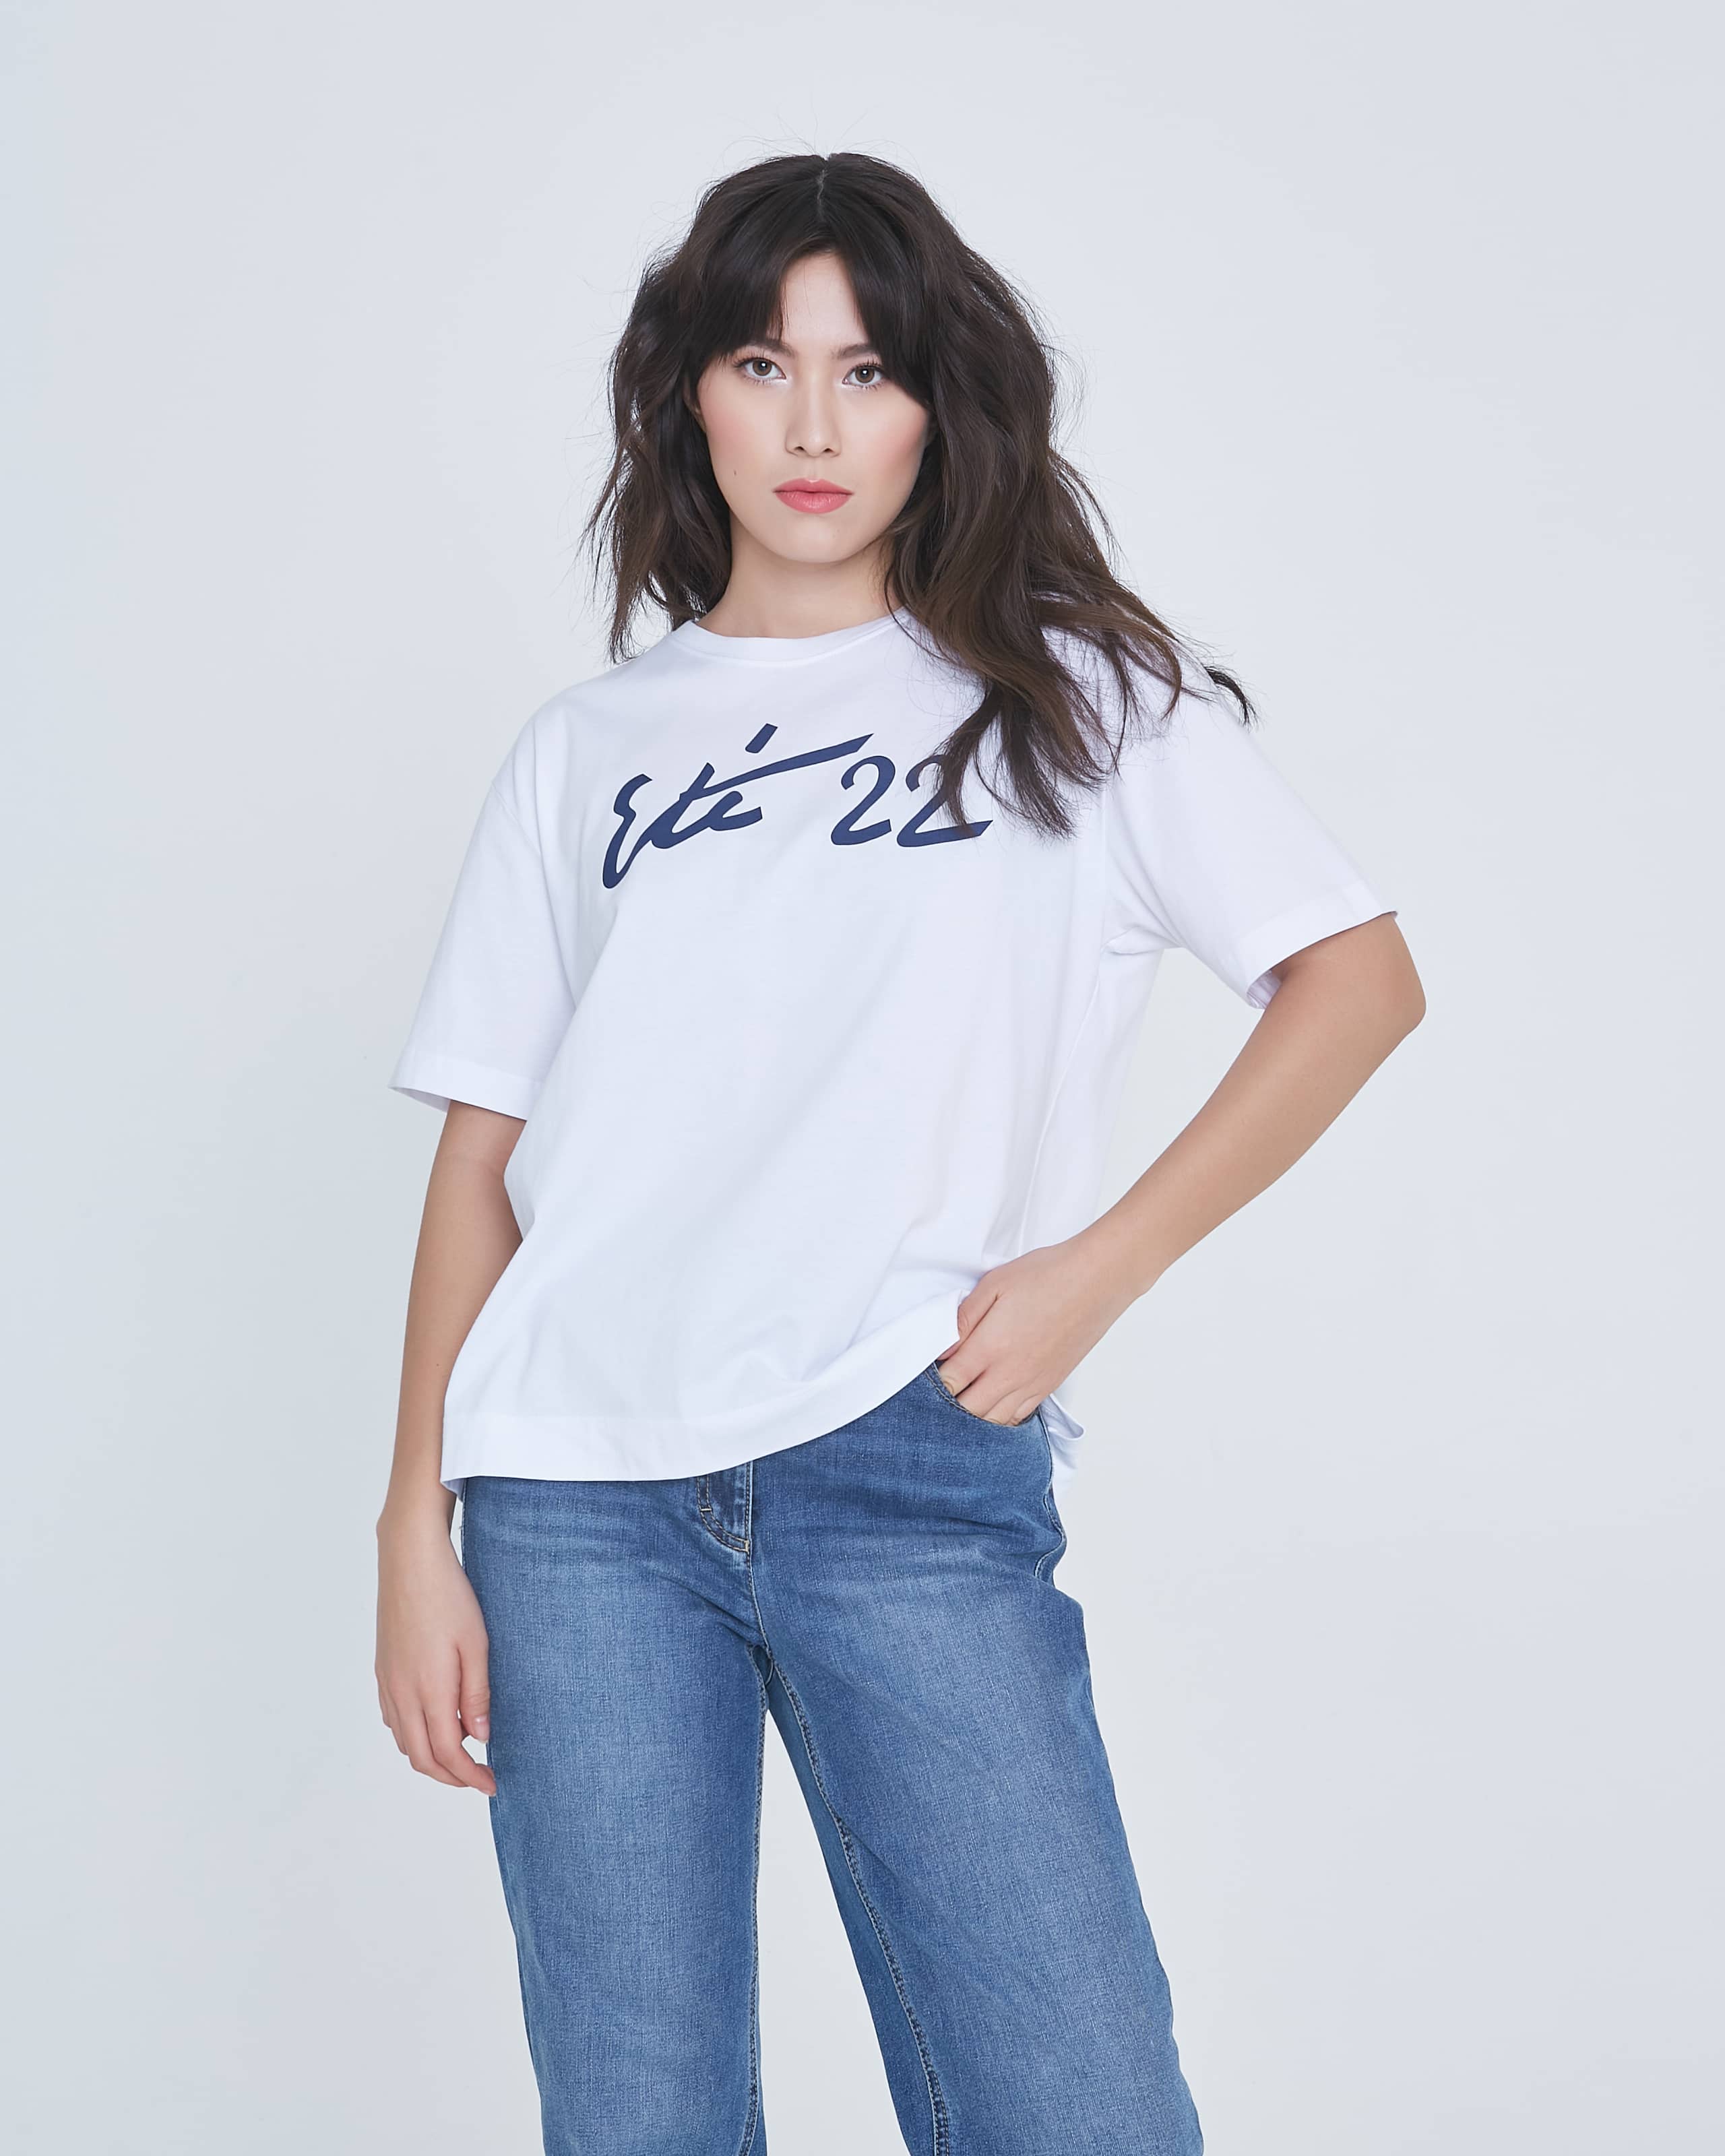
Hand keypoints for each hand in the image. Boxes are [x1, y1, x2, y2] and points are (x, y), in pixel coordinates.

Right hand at [375, 1514, 496, 1795]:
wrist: (409, 1560)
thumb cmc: (450, 1597)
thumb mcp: (476, 1645)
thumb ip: (476, 1696)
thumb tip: (479, 1738)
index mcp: (428, 1691)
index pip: (448, 1754)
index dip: (470, 1776)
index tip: (492, 1785)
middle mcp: (401, 1693)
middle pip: (421, 1757)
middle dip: (450, 1777)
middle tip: (479, 1777)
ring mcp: (387, 1682)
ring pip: (404, 1741)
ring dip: (431, 1757)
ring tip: (462, 1751)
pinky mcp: (382, 1670)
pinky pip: (393, 1719)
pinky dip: (413, 1735)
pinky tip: (434, 1722)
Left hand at [933, 1229, 1138, 1424]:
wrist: (1097, 1280)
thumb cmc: (1047, 1275)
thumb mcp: (994, 1285)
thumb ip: (963, 1319)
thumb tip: (941, 1347)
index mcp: (991, 1347)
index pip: (949, 1382)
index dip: (932, 1383)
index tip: (923, 1376)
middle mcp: (1010, 1373)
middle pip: (967, 1410)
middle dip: (948, 1405)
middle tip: (939, 1391)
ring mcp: (1032, 1383)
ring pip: (993, 1420)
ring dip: (973, 1416)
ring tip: (962, 1404)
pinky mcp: (1049, 1384)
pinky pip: (1019, 1416)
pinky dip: (1001, 1418)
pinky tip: (992, 1407)